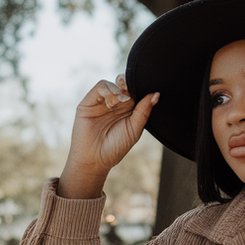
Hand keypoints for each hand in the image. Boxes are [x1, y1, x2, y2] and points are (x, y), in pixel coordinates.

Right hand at [57, 75, 159, 198]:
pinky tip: (110, 103)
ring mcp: (101, 102)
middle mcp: (115, 104)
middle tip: (130, 96)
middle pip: (124, 84)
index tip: (143, 92)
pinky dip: (107, 90)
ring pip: (112, 84)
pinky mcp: (88, 102)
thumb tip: (156, 94)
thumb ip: (144, 111)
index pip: (135, 92)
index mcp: (127, 110)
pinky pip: (99, 87)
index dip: (139, 89)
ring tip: (117, 104)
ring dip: (118, 91)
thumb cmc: (115, 148)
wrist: (95, 160)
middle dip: (128, 85)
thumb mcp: (134, 129)